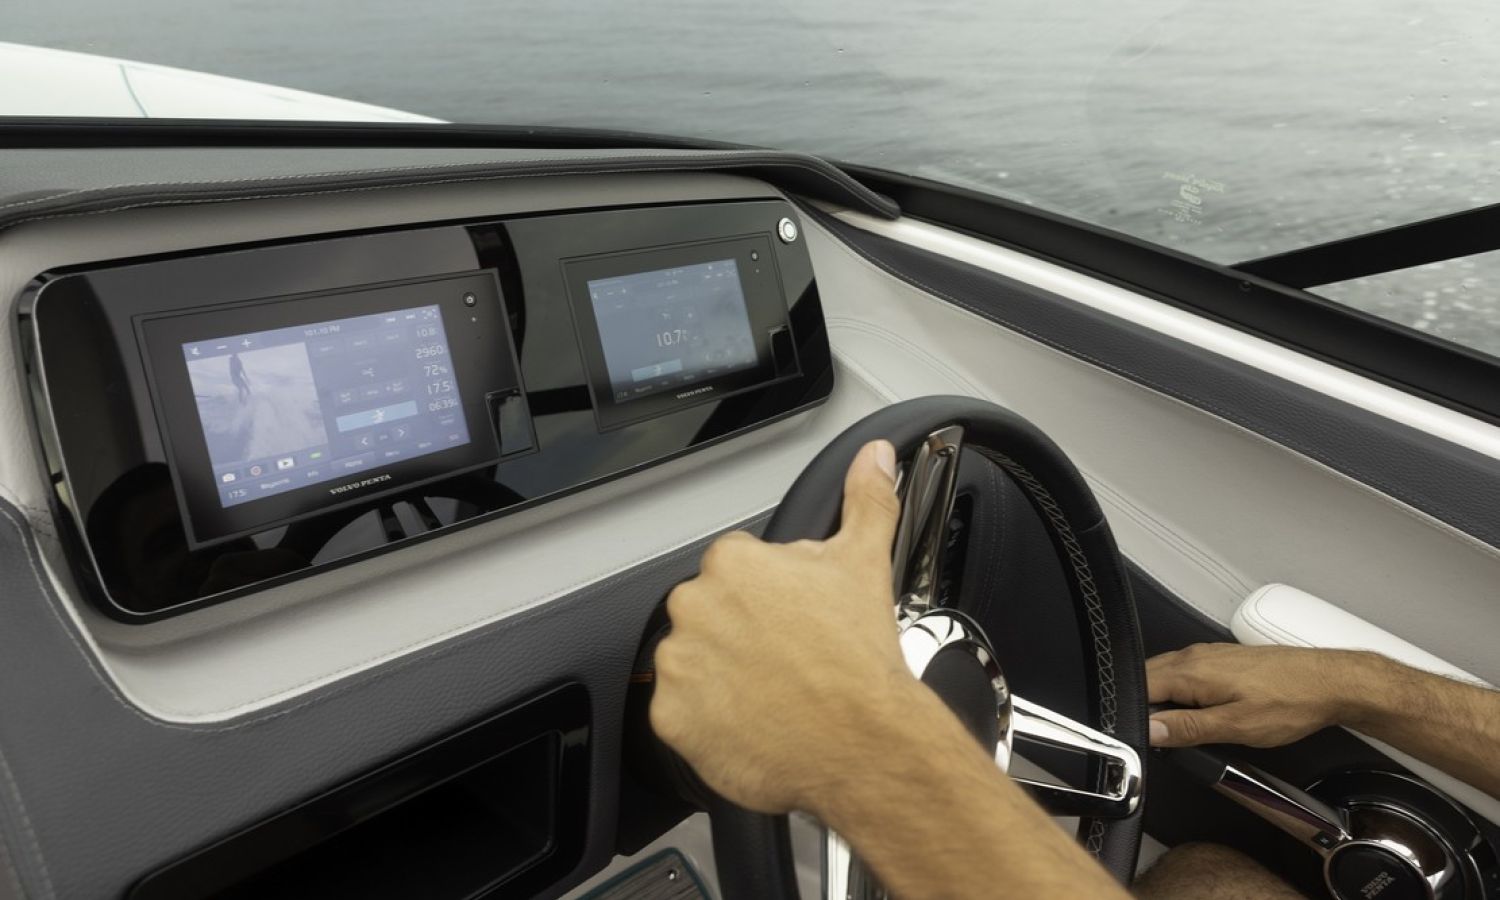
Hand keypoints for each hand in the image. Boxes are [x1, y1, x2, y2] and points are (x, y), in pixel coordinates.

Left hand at [650, 439, 917, 814]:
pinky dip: (709, 720)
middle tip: (786, 660)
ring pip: (694, 661)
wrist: (860, 741)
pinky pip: (681, 712)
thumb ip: (866, 501)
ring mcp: (678, 662)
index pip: (736, 570)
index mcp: (731, 562)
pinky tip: (751, 721)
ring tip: (772, 694)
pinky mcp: (671, 715)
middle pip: (711, 614)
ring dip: (723, 675)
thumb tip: (874, 458)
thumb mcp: (866, 563)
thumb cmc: (857, 660)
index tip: (791, 622)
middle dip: (742, 634)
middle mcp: (694, 605)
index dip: (769, 599)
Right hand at [1147, 643, 1375, 747]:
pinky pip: (1185, 671)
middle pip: (1148, 678)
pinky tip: (1194, 710)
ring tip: (1174, 727)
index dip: (1132, 713)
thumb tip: (1150, 730)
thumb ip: (1187, 728)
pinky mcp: (1222, 659)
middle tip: (1153, 736)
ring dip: (1161, 698)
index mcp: (1191, 671)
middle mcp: (1194, 656)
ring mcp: (1208, 655)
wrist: (1329, 682)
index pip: (1139, 687)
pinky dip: (1179, 691)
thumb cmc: (1290, 702)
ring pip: (1166, 674)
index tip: (1135, 736)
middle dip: (1143, 705)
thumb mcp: (1235, 726)